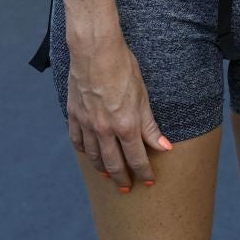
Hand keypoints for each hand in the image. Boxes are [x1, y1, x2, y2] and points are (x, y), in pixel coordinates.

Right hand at [66, 33, 171, 191]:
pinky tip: (88, 154)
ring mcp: (86, 124)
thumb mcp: (143, 96)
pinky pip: (77, 141)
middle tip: (127, 188)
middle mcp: (104, 130)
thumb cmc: (123, 69)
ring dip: (102, 168)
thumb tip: (165, 147)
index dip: (144, 173)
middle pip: (114, 163)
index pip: (137, 158)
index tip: (149, 182)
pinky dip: (84, 151)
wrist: (94, 51)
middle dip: (122, 178)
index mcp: (125, 125)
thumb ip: (150, 126)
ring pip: (94, 156)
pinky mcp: (74, 115)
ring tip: (109, 176)